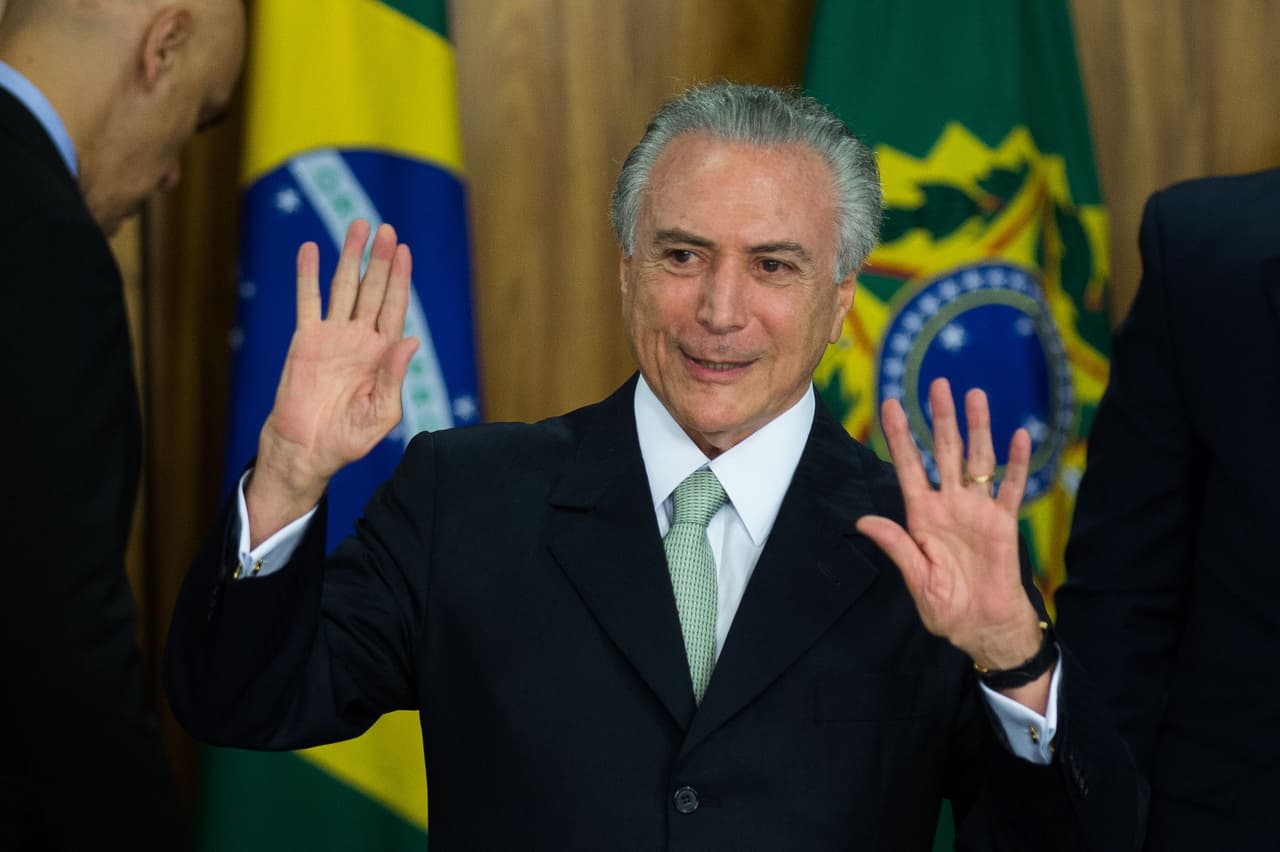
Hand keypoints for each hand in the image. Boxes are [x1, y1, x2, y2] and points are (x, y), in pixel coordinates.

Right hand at [247, 220, 418, 544]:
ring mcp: (332, 336)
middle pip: (372, 289)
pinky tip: (310, 249)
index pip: (395, 308)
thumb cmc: (348, 438)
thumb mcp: (381, 413)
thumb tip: (412, 341)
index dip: (400, 279)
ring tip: (357, 226)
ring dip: (350, 257)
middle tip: (385, 228)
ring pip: (343, 287)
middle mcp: (360, 339)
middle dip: (379, 260)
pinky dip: (307, 275)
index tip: (404, 251)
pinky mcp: (305, 340)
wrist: (307, 450)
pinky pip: (307, 301)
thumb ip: (395, 376)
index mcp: (383, 354)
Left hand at [857, 378, 1042, 679]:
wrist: (984, 628)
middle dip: (940, 418)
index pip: (908, 467)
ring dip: (977, 427)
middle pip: (945, 452)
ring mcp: (978, 511)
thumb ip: (896, 546)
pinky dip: (1016, 463)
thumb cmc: (947, 608)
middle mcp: (949, 505)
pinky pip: (1011, 487)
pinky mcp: (1004, 523)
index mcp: (922, 517)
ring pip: (978, 459)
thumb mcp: (917, 578)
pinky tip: (1019, 436)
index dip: (900, 436)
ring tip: (974, 395)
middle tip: (936, 383)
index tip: (889, 405)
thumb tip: (864, 521)